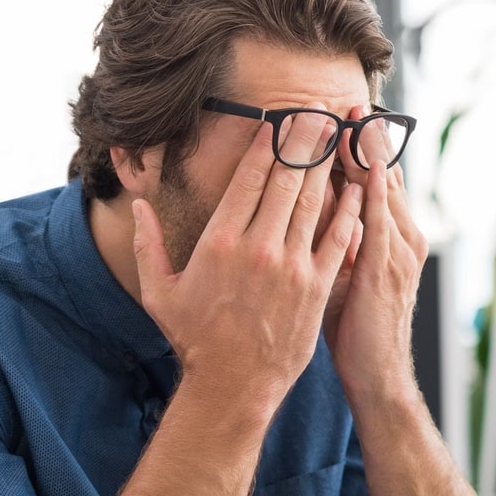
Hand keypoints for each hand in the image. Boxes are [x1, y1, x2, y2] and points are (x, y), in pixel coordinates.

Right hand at [132, 118, 362, 419]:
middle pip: (287, 179)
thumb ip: (147, 244)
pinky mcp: (316, 286)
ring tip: (339, 134)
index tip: (279, 118)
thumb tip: (138, 205)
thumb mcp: (159, 291)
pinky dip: (349, 209)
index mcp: (220, 241)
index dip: (267, 143)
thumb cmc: (194, 339)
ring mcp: (291, 266)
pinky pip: (337, 238)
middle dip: (304, 140)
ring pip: (315, 201)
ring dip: (328, 164)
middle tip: (317, 110)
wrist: (233, 385)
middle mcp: (258, 247)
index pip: (249, 177)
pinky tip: (357, 187)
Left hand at [321, 104, 428, 410]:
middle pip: (382, 174)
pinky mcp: (386, 268)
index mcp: (391, 237)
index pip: (374, 180)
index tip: (340, 115)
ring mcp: (397, 250)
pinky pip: (377, 219)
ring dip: (367, 152)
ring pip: (383, 189)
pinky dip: (370, 189)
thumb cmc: (356, 329)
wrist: (377, 376)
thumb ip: (337, 241)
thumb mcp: (346, 276)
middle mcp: (401, 236)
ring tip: (353, 116)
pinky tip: (361, 165)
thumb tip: (311, 211)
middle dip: (365, 137)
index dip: (359, 146)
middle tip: (347, 99)